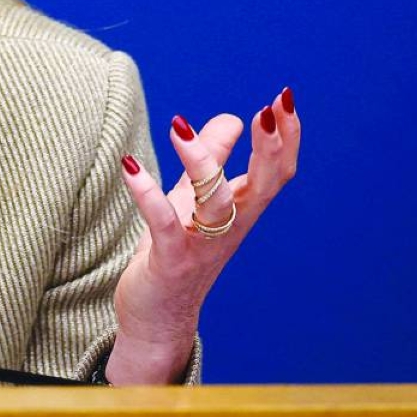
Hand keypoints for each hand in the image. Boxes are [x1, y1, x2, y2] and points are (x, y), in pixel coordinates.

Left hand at [107, 88, 299, 383]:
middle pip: (264, 187)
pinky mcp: (169, 261)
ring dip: (200, 162)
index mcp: (241, 210)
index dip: (286, 138)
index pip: (277, 172)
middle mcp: (230, 227)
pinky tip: (129, 166)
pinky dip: (147, 195)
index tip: (284, 99)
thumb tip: (233, 118)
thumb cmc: (178, 252)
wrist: (158, 317)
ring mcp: (202, 246)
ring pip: (215, 202)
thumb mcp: (195, 199)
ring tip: (178, 127)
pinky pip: (162, 224)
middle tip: (268, 109)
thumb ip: (214, 159)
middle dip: (271, 148)